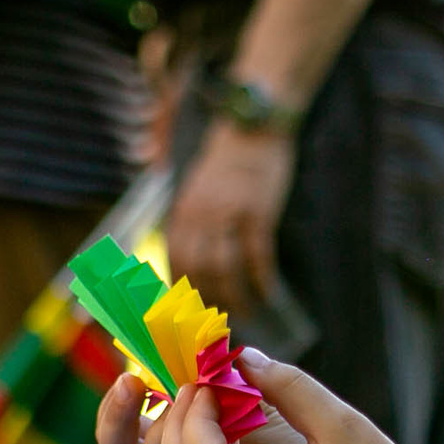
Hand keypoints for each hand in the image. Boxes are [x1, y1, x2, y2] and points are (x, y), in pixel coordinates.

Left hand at [166, 118, 294, 318]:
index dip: (181, 288)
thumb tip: (195, 254)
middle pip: (197, 269)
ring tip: (247, 312)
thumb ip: (193, 217)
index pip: (175, 258)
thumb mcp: (200, 185)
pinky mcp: (257, 211)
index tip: (190, 310)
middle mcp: (200, 214)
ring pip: (224, 268)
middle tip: (221, 320)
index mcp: (184, 208)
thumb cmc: (230, 156)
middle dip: (208, 301)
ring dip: (235, 296)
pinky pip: (256, 254)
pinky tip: (268, 292)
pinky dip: (261, 278)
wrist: (254, 123)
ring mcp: (229, 212)